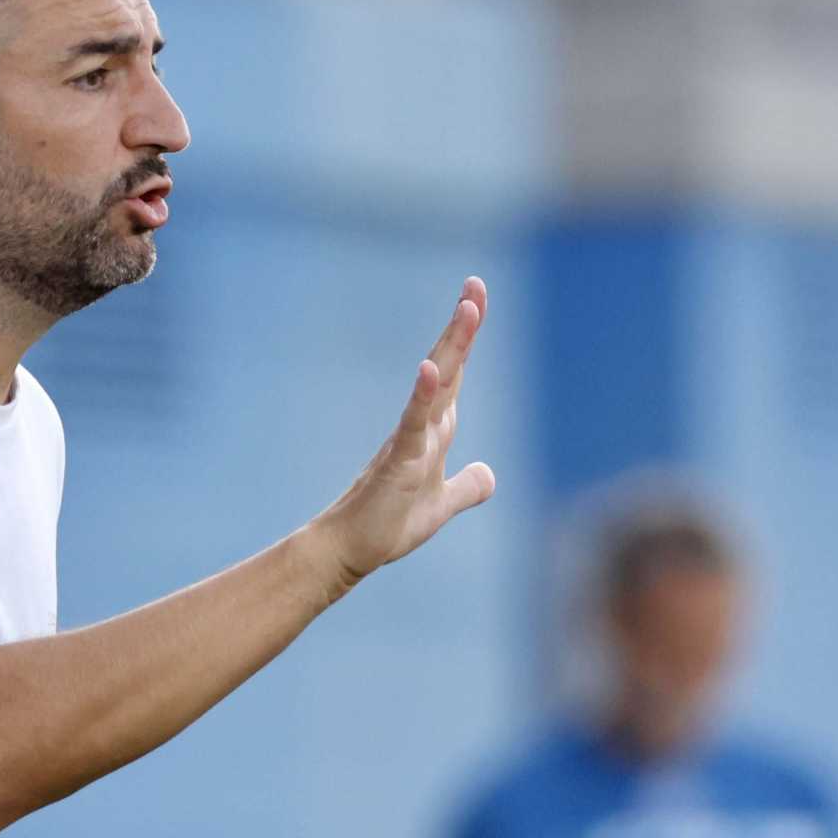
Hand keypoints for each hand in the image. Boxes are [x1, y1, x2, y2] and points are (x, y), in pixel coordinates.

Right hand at [317, 280, 496, 583]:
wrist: (348, 552)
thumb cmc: (386, 526)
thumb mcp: (440, 505)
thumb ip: (466, 488)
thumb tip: (488, 475)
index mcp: (433, 433)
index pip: (454, 376)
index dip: (466, 340)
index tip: (474, 298)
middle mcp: (421, 427)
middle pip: (448, 368)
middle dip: (463, 327)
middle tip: (475, 285)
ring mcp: (408, 441)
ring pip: (437, 386)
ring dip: (452, 347)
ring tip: (468, 310)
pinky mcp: (397, 462)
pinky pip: (413, 423)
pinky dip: (424, 395)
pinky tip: (431, 369)